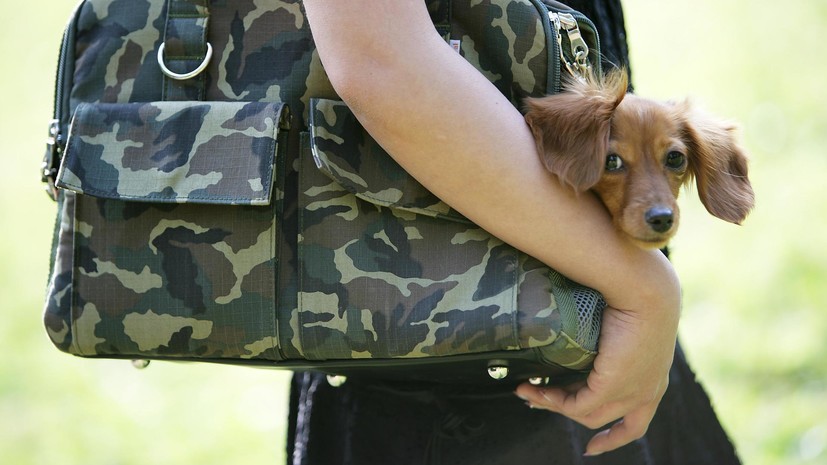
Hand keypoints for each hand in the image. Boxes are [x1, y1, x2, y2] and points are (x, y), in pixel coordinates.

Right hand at [515, 303, 678, 455]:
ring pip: (586, 413)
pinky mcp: (613, 387)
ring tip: (526, 391)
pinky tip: (536, 389)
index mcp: (655, 378)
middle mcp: (647, 392)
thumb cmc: (637, 295)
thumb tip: (584, 338)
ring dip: (552, 404)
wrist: (645, 290)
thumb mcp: (626, 326)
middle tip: (536, 400)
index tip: (592, 446)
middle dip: (565, 412)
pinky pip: (577, 404)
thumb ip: (608, 341)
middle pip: (602, 417)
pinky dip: (553, 399)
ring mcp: (632, 393)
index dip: (613, 437)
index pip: (635, 421)